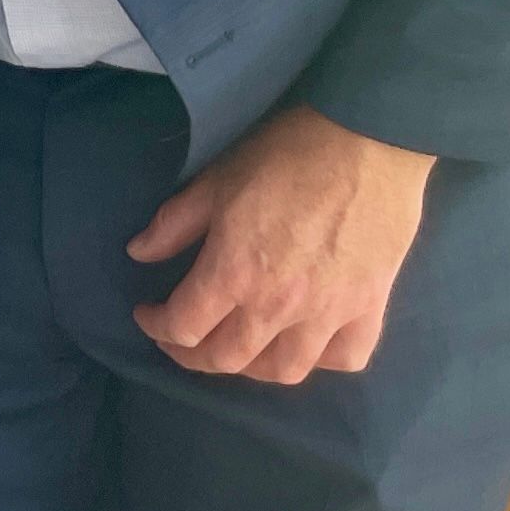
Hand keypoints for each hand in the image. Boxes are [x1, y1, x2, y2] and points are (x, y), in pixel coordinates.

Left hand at [127, 103, 432, 384]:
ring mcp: (328, 313)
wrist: (368, 139)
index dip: (157, 327)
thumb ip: (174, 224)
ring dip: (251, 368)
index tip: (149, 314)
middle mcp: (277, 306)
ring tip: (239, 348)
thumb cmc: (287, 154)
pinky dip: (322, 360)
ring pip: (284, 371)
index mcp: (233, 273)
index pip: (183, 327)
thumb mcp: (216, 181)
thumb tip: (139, 252)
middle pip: (227, 358)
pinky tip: (306, 344)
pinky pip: (346, 358)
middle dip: (193, 356)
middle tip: (182, 340)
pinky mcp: (370, 308)